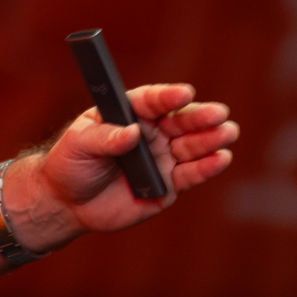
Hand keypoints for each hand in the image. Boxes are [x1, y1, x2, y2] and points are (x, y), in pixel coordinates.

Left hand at [9, 83, 239, 251]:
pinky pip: (191, 175)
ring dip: (211, 139)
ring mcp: (163, 158)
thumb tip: (133, 133)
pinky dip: (208, 167)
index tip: (185, 93)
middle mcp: (151, 133)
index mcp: (129, 114)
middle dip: (200, 117)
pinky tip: (222, 159)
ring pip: (192, 146)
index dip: (168, 97)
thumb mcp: (78, 145)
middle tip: (219, 113)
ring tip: (228, 132)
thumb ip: (104, 138)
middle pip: (180, 121)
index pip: (151, 101)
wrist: (68, 203)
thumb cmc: (70, 164)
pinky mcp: (169, 185)